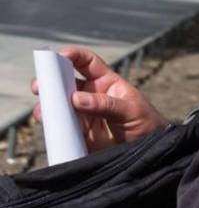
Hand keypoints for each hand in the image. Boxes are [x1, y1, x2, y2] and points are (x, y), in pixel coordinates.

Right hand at [31, 47, 168, 152]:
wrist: (149, 152)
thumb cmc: (147, 122)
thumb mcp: (131, 109)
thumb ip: (106, 104)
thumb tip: (76, 98)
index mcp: (106, 82)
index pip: (87, 62)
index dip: (73, 55)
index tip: (59, 55)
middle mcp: (91, 95)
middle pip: (65, 83)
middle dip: (50, 81)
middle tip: (40, 86)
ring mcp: (84, 114)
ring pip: (59, 105)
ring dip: (48, 106)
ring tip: (44, 112)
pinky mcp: (80, 133)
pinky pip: (61, 127)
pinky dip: (52, 126)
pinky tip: (49, 126)